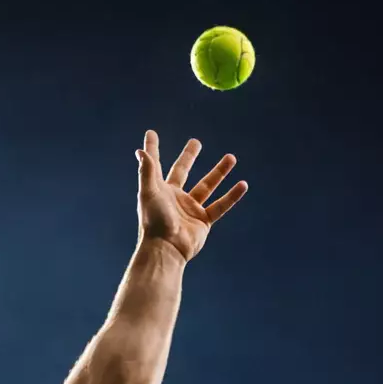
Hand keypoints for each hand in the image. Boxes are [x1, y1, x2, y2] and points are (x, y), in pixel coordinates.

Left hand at [135, 130, 247, 261]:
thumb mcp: (149, 194)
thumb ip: (147, 171)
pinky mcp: (203, 221)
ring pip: (207, 186)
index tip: (151, 133)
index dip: (152, 149)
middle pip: (183, 171)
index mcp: (159, 189)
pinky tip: (243, 184)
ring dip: (220, 172)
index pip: (155, 164)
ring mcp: (190, 209)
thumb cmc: (154, 222)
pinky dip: (232, 196)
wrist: (166, 250)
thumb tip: (140, 151)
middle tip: (196, 142)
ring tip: (232, 157)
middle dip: (189, 156)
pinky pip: (221, 206)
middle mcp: (174, 197)